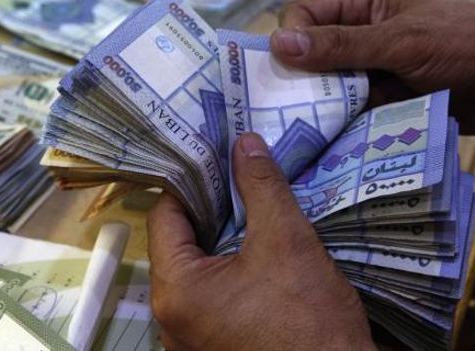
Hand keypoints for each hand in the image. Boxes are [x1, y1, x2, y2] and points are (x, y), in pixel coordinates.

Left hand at [147, 133, 374, 349]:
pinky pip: (212, 299)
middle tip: (239, 181)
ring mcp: (191, 339)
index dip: (192, 182)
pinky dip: (230, 273)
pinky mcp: (214, 348)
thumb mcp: (286, 241)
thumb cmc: (310, 322)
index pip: (165, 216)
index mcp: (175, 290)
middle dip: (211, 210)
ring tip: (253, 212)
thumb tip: (245, 144)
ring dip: (223, 242)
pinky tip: (259, 255)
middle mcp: (171, 319)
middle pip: (180, 245)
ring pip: (198, 272)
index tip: (218, 160)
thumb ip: (261, 187)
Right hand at [270, 0, 474, 133]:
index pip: (303, 16)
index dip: (290, 41)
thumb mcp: (400, 40)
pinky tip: (331, 141)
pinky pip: (349, 112)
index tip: (283, 73)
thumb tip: (279, 43)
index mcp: (361, 3)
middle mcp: (360, 34)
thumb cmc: (466, 41)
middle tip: (289, 109)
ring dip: (320, 107)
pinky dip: (341, 126)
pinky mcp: (382, 100)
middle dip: (299, 80)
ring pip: (326, 89)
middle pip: (309, 56)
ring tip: (308, 131)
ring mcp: (371, 70)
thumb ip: (340, 45)